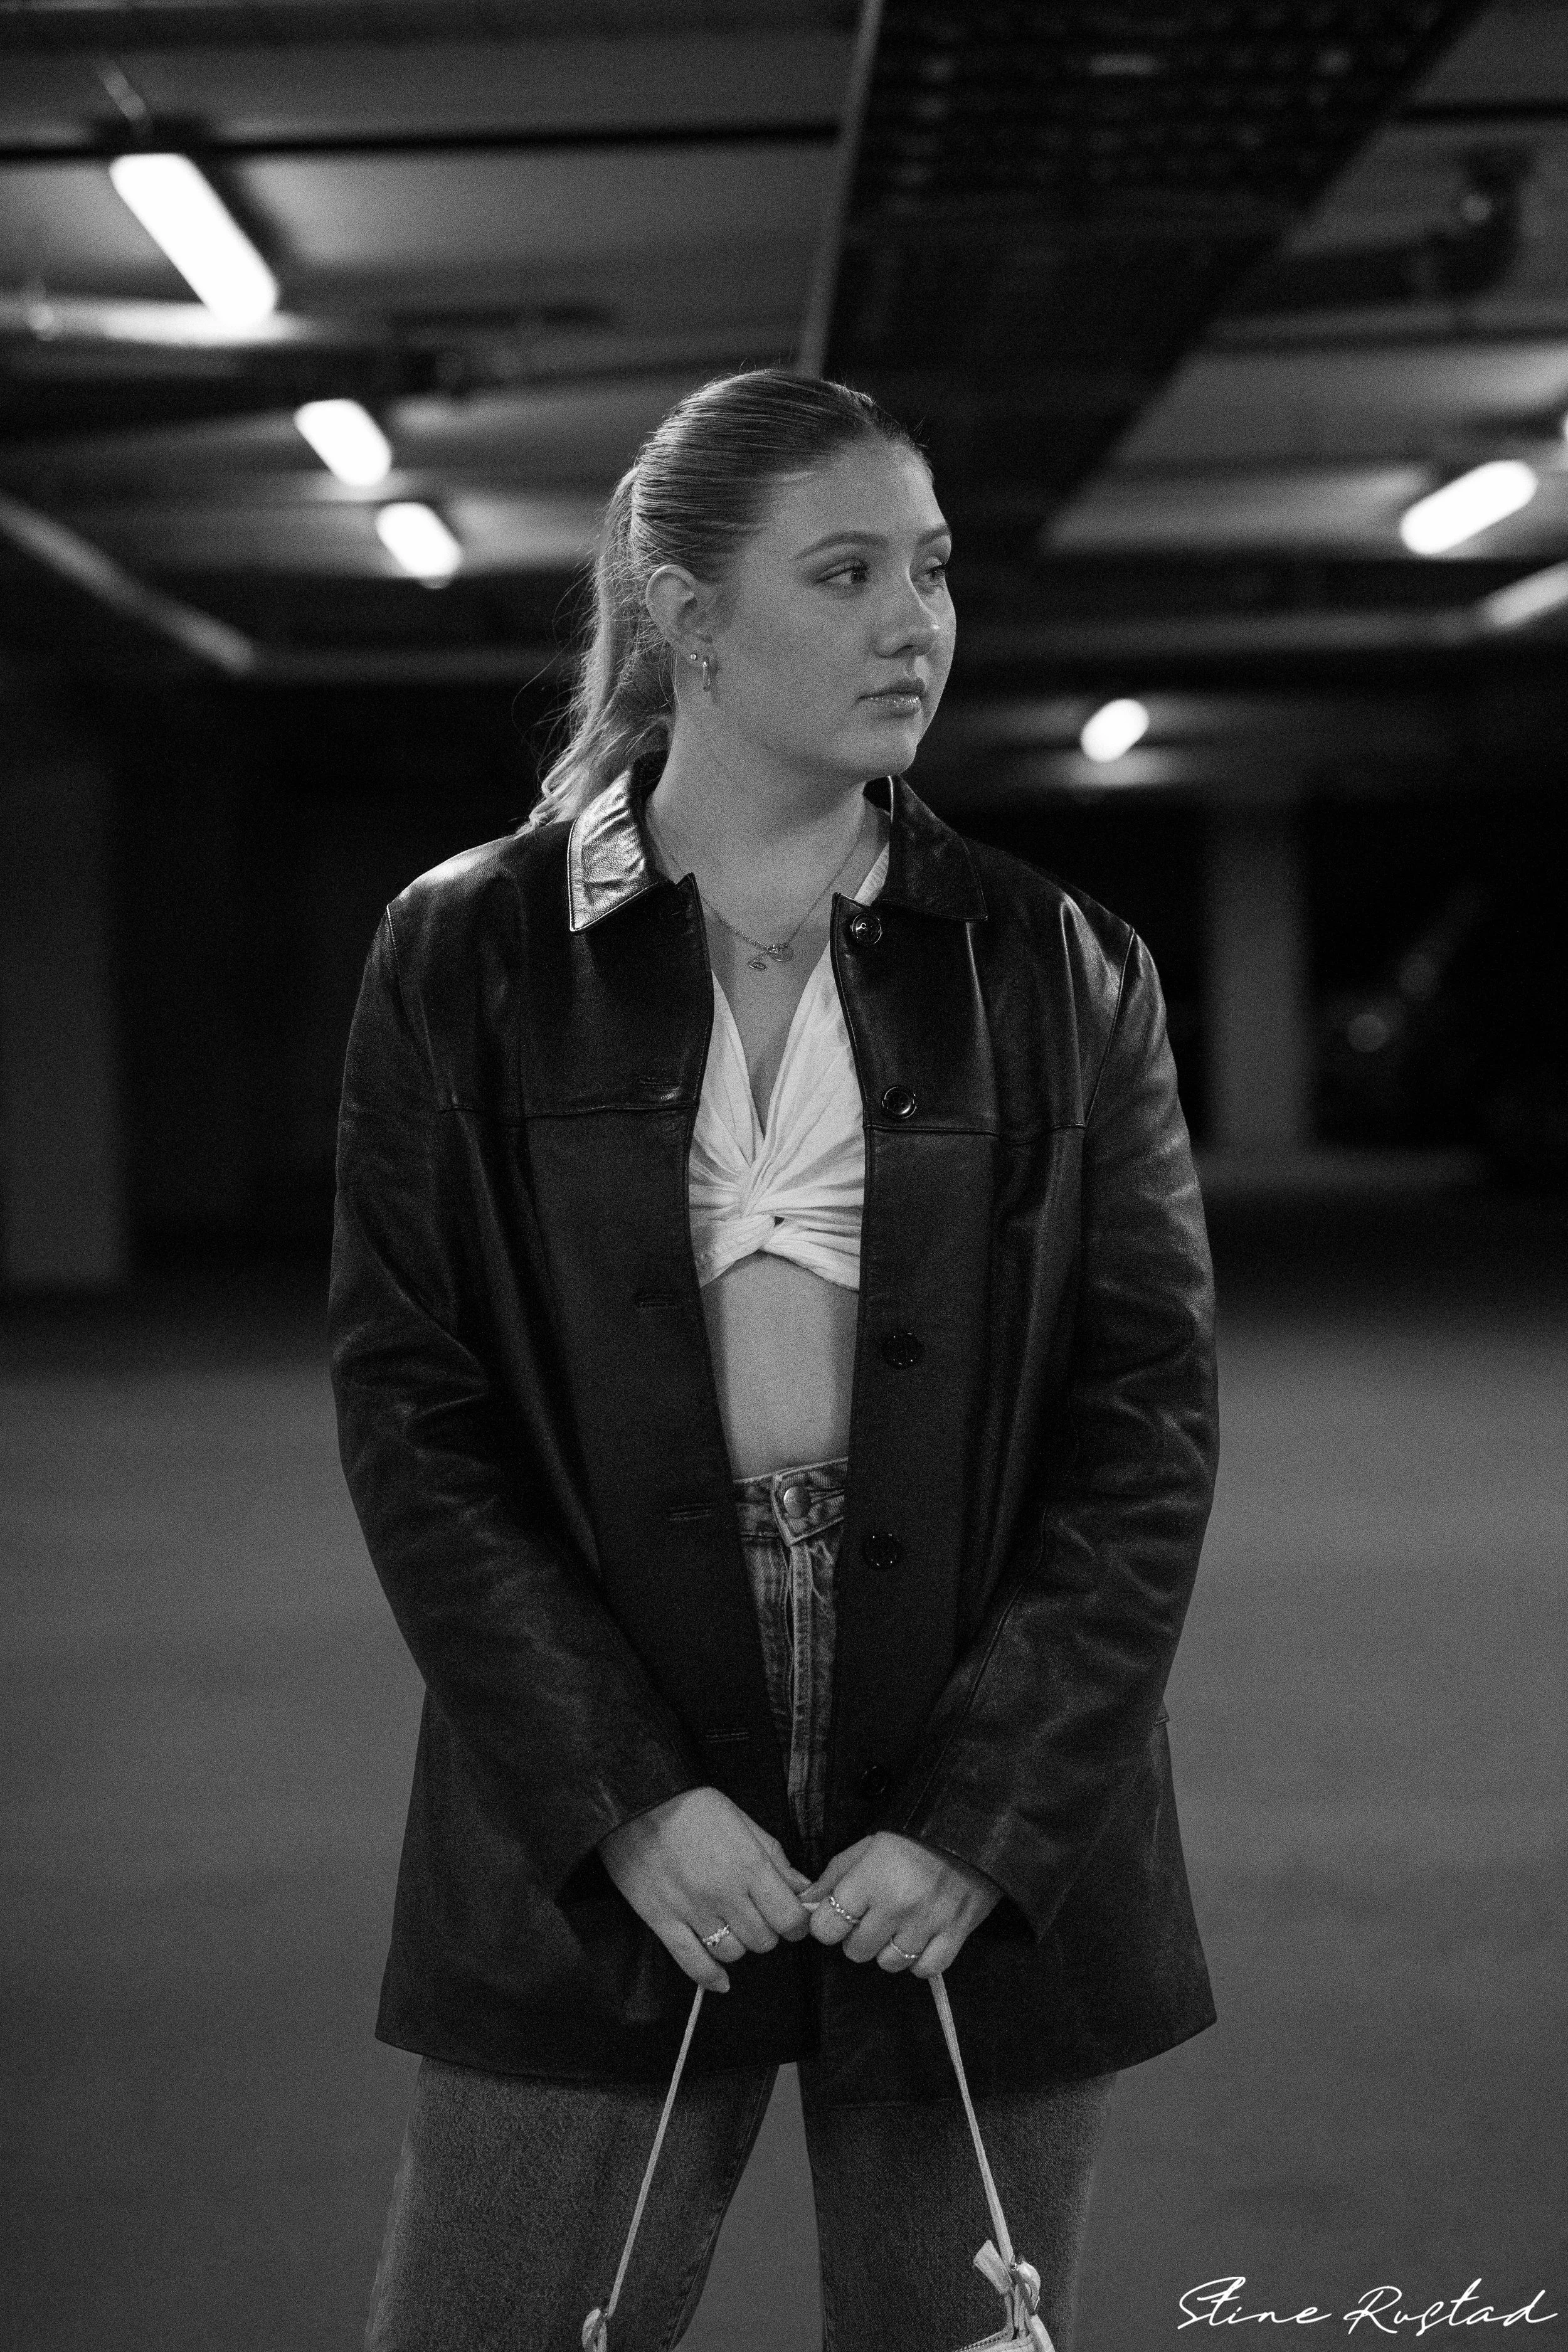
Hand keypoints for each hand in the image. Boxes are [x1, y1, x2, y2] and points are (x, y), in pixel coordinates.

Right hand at [598, 1787, 812, 1992]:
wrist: (636, 1800)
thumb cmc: (694, 1805)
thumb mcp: (743, 1821)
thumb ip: (776, 1858)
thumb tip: (804, 1889)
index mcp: (749, 1865)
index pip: (789, 1917)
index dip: (797, 1922)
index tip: (791, 1917)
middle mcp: (724, 1893)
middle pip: (763, 1939)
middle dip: (768, 1931)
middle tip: (759, 1916)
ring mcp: (692, 1910)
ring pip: (732, 1953)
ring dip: (739, 1945)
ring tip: (733, 1928)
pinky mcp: (662, 1921)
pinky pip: (692, 1962)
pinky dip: (709, 1977)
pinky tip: (720, 1981)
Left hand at [801, 1834, 1002, 1976]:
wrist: (970, 1828)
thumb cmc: (912, 1838)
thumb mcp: (866, 1846)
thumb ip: (834, 1876)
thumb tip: (805, 1904)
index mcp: (869, 1879)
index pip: (827, 1927)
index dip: (828, 1923)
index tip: (839, 1914)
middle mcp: (896, 1906)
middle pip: (856, 1951)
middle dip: (858, 1936)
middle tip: (872, 1917)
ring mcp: (927, 1924)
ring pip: (889, 1964)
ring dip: (888, 1950)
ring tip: (898, 1926)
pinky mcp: (955, 1935)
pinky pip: (924, 1969)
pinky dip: (919, 1960)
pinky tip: (920, 1938)